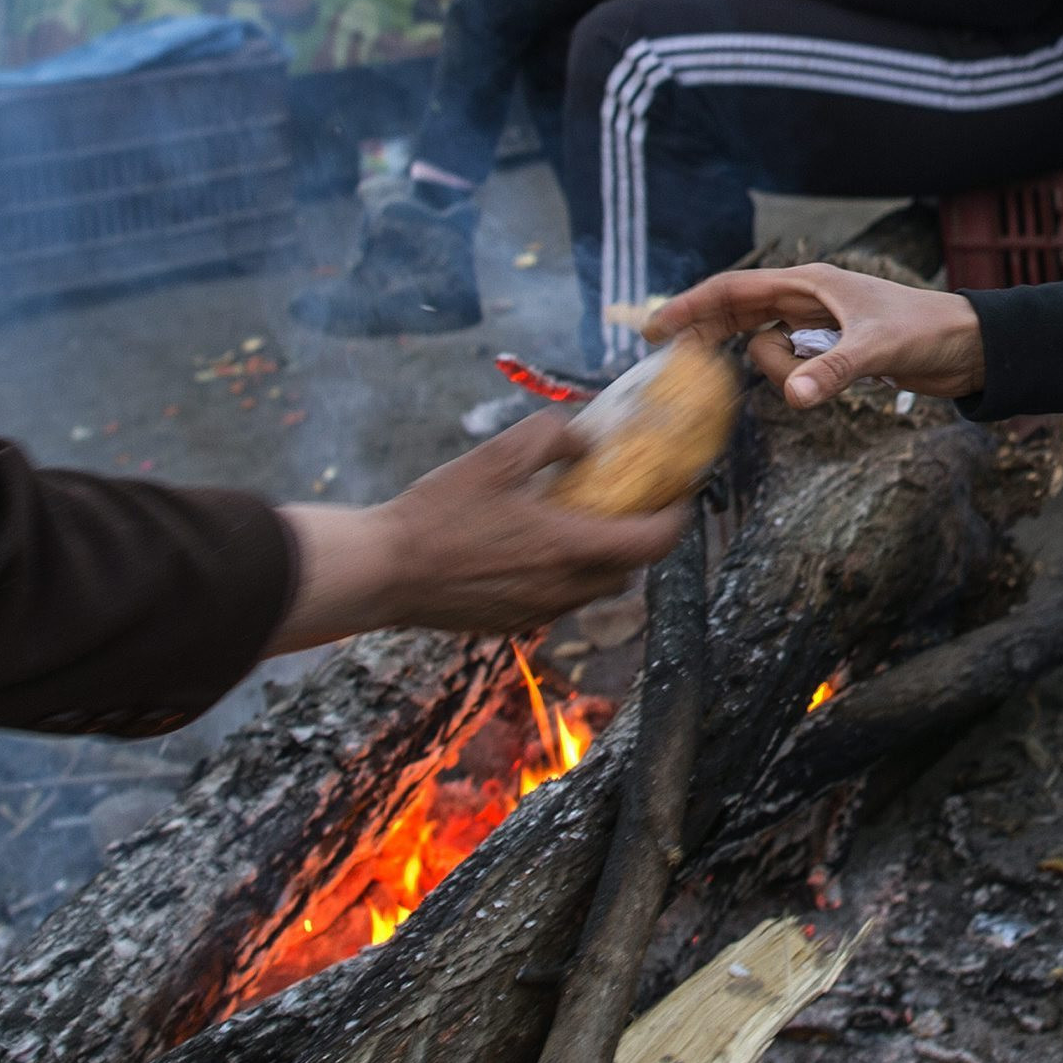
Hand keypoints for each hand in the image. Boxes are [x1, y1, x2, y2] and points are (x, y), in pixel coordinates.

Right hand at [269, 413, 690, 654]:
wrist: (382, 572)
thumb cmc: (436, 513)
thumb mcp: (495, 456)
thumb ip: (550, 437)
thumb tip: (584, 440)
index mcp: (568, 548)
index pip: (652, 544)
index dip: (676, 518)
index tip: (680, 494)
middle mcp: (562, 590)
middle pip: (628, 571)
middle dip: (639, 539)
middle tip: (629, 504)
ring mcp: (536, 613)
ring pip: (593, 589)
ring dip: (600, 560)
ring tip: (577, 523)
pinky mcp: (510, 625)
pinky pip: (557, 601)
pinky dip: (563, 577)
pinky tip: (531, 549)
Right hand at [650, 264, 985, 406]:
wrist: (968, 346)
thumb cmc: (927, 331)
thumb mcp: (878, 350)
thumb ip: (834, 372)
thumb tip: (794, 397)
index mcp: (808, 284)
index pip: (734, 291)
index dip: (691, 307)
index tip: (655, 328)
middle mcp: (806, 301)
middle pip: (738, 318)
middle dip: (712, 339)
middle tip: (675, 363)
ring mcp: (816, 328)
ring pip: (766, 351)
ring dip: (778, 372)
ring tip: (822, 379)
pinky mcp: (830, 352)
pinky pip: (791, 367)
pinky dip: (792, 379)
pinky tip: (820, 388)